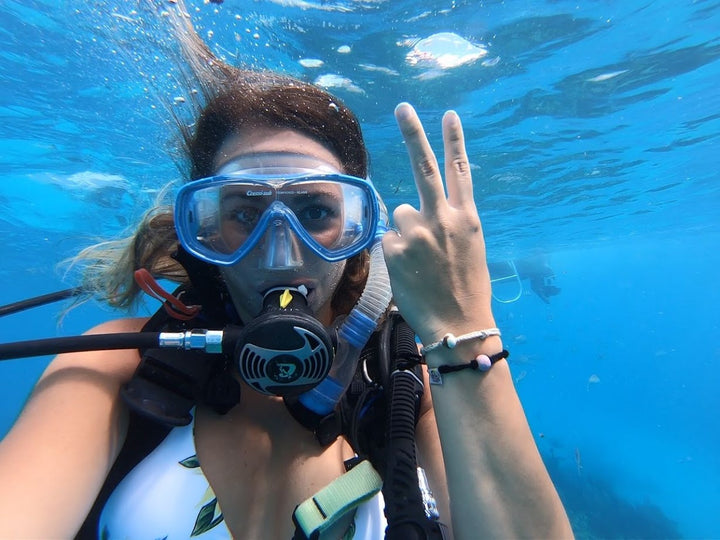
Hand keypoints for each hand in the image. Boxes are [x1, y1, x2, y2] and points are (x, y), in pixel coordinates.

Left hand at [382, 103, 494, 343]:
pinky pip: (389, 239)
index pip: (460, 170)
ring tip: (419, 260)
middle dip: (413, 133)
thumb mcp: (469, 249)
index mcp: (467, 218)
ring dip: (405, 231)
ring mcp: (417, 232)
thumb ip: (449, 223)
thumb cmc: (466, 289)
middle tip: (403, 107)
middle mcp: (442, 218)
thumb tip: (421, 211)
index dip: (454, 140)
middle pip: (424, 166)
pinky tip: (409, 271)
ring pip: (400, 214)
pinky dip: (396, 252)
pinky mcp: (395, 248)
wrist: (459, 324)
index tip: (448, 115)